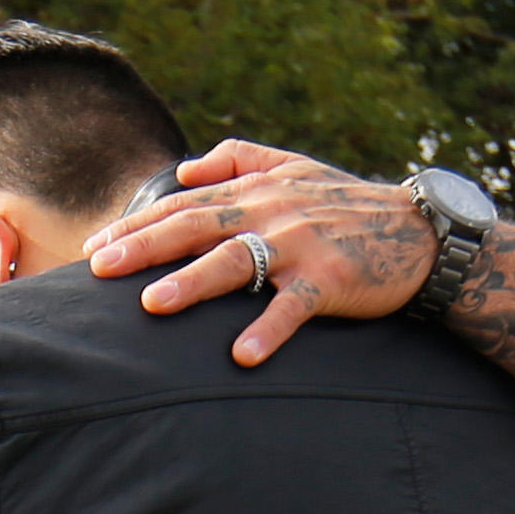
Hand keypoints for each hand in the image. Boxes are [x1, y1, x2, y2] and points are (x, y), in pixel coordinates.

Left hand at [88, 141, 438, 367]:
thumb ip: (238, 159)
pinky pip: (293, 307)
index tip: (95, 250)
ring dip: (194, 283)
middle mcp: (271, 212)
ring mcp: (301, 245)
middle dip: (145, 247)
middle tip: (99, 269)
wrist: (418, 231)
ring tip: (154, 304)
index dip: (138, 226)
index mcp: (256, 190)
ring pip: (238, 261)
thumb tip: (186, 169)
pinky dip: (268, 330)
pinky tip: (240, 355)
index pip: (184, 205)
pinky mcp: (331, 279)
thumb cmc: (350, 205)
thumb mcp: (295, 167)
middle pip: (197, 227)